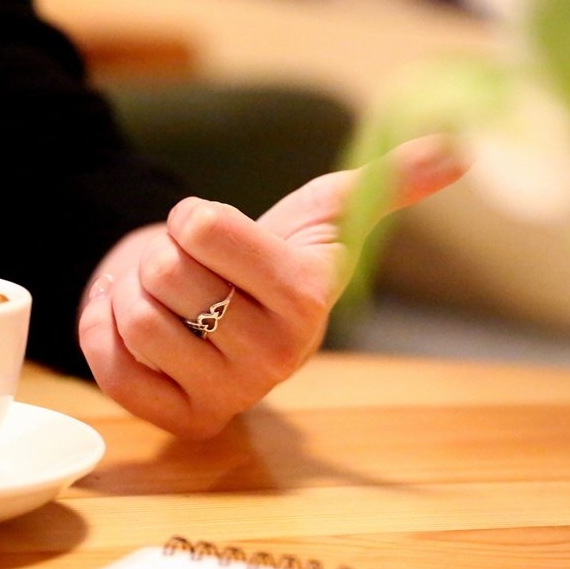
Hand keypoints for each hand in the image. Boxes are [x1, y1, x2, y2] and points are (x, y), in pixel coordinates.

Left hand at [78, 136, 466, 437]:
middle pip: (164, 271)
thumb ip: (389, 181)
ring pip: (135, 315)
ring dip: (135, 291)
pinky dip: (109, 331)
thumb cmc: (276, 255)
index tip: (212, 229)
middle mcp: (274, 359)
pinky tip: (145, 329)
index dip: (195, 217)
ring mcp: (227, 397)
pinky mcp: (178, 419)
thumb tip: (460, 149)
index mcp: (306, 297)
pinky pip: (110, 363)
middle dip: (165, 256)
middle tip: (195, 272)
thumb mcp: (327, 209)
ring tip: (171, 299)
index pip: (202, 227)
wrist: (225, 311)